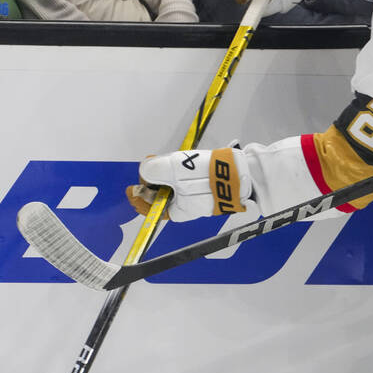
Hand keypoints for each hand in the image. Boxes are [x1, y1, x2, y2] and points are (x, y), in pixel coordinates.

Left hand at [129, 148, 253, 221]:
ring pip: (174, 186)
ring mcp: (198, 198)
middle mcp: (187, 209)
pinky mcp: (208, 187)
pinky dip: (180, 173)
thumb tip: (144, 170)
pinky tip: (182, 162)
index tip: (131, 187)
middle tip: (152, 164)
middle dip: (153, 180)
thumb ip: (152, 170)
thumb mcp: (172, 170)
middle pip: (161, 195)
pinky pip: (187, 182)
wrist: (241, 174)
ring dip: (167, 174)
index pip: (150, 207)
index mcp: (177, 212)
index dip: (138, 196)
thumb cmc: (206, 176)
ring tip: (167, 159)